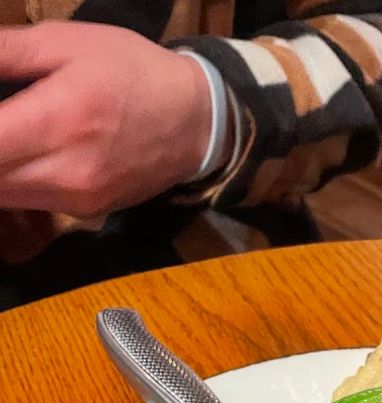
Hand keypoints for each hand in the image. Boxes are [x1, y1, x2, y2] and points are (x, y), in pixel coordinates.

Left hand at [0, 22, 211, 216]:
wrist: (194, 122)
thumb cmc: (131, 72)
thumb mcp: (68, 43)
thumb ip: (8, 52)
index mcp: (59, 119)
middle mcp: (66, 171)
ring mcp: (76, 199)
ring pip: (3, 196)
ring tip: (3, 140)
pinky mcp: (84, 212)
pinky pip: (27, 203)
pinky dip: (8, 183)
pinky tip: (10, 159)